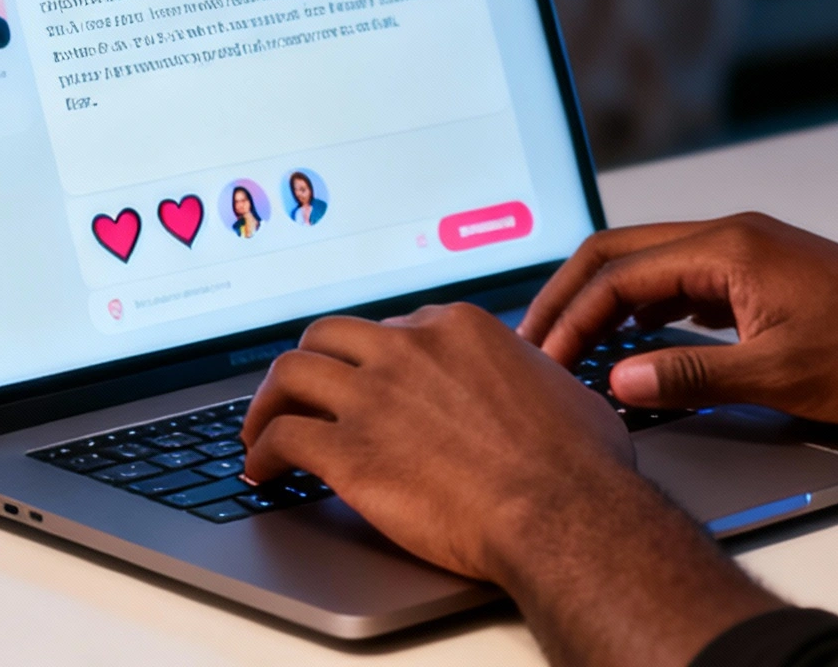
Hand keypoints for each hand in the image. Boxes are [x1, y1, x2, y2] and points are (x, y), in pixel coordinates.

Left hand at [238, 302, 637, 580]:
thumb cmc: (576, 462)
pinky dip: (262, 451)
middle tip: (302, 392)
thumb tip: (534, 382)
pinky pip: (281, 437)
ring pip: (291, 373)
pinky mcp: (348, 450)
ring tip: (261, 427)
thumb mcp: (561, 387)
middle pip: (330, 335)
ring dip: (268, 400)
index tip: (368, 379)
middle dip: (312, 362)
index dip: (376, 356)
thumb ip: (529, 374)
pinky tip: (263, 472)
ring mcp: (374, 397)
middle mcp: (409, 350)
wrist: (560, 511)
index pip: (396, 325)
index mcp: (459, 328)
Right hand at [519, 212, 837, 421]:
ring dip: (608, 304)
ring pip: (654, 268)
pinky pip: (685, 284)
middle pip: (625, 254)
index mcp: (730, 248)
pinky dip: (647, 310)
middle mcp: (734, 237)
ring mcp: (750, 254)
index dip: (572, 318)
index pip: (621, 273)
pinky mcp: (764, 276)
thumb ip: (692, 377)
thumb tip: (619, 380)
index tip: (544, 361)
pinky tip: (634, 345)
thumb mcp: (779, 376)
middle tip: (534, 346)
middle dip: (573, 297)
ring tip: (571, 350)